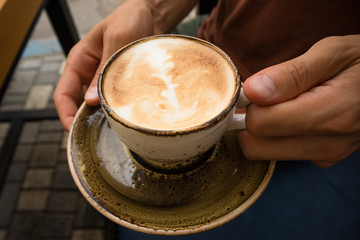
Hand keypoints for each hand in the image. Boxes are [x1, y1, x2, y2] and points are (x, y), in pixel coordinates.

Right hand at [54, 0, 159, 130]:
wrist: (152, 14)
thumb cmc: (130, 19)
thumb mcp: (116, 39)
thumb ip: (104, 68)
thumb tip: (91, 101)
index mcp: (80, 61)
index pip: (64, 93)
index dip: (66, 113)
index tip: (73, 130)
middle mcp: (90, 73)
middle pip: (79, 104)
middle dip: (83, 122)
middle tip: (95, 139)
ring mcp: (106, 79)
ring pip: (98, 105)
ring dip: (103, 119)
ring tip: (112, 133)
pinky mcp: (122, 83)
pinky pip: (116, 101)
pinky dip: (118, 111)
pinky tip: (126, 121)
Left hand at [237, 35, 359, 166]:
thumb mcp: (332, 53)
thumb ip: (290, 74)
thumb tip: (253, 91)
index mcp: (331, 113)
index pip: (260, 124)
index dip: (249, 104)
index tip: (256, 88)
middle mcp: (328, 143)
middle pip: (256, 146)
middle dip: (250, 120)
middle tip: (264, 96)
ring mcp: (327, 154)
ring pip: (266, 153)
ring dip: (263, 129)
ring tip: (284, 103)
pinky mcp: (325, 158)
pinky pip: (283, 153)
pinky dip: (278, 136)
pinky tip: (295, 116)